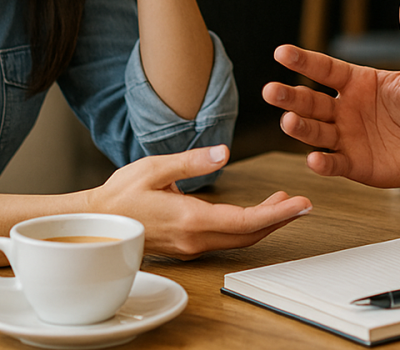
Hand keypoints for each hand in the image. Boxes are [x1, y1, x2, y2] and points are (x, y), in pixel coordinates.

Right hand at [90, 145, 311, 258]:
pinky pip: (226, 239)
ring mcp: (192, 246)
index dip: (279, 213)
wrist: (94, 224)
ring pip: (239, 239)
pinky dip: (247, 225)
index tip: (302, 203)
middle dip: (280, 218)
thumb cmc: (120, 195)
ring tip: (285, 202)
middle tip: (304, 203)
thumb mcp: (154, 168)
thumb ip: (192, 161)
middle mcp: (195, 239)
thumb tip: (224, 152)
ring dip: (265, 222)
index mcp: (191, 219)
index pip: (246, 221)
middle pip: (250, 234)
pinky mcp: (188, 246)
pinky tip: (255, 211)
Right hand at [261, 0, 399, 187]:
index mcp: (356, 81)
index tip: (281, 52)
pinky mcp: (354, 165)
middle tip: (269, 91)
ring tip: (288, 121)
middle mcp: (344, 108)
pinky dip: (323, 164)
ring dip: (300, 127)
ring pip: (316, 132)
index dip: (303, 60)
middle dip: (289, 97)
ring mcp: (346, 137)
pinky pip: (334, 164)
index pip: (324, 69)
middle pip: (310, 101)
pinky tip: (314, 160)